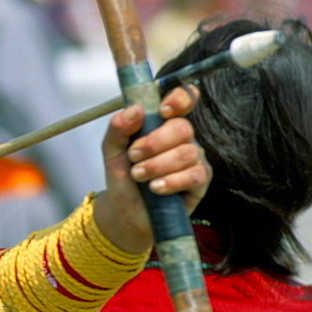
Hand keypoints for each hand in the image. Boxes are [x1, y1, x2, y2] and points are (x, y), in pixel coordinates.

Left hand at [93, 85, 210, 253]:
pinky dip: (171, 181)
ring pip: (187, 153)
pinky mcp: (200, 182)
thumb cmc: (122, 179)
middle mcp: (182, 139)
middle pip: (182, 128)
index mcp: (162, 124)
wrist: (125, 213)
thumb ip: (117, 129)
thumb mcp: (112, 152)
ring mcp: (194, 159)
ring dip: (157, 165)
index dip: (180, 98)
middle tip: (133, 156)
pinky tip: (155, 188)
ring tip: (138, 176)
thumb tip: (135, 109)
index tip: (163, 110)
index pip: (183, 99)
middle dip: (154, 143)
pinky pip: (195, 175)